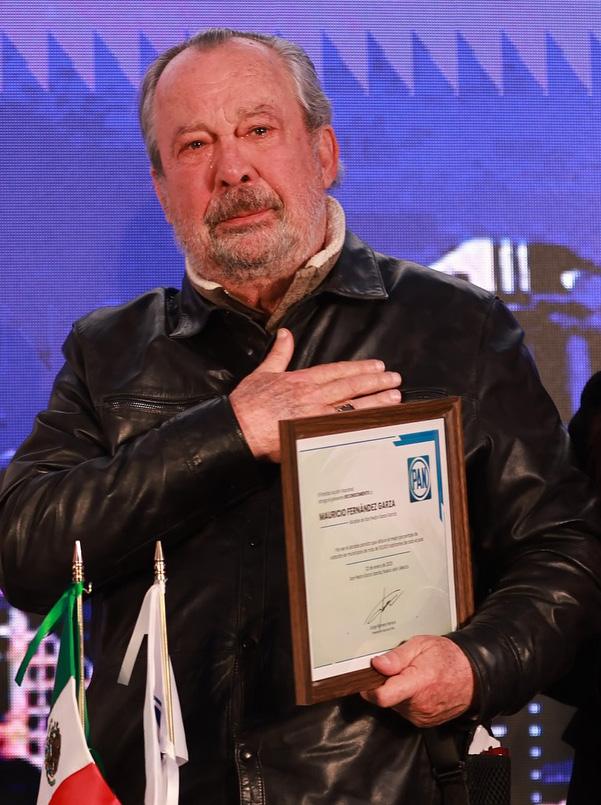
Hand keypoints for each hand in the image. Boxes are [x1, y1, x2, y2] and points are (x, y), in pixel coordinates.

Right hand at [229, 328, 401, 461]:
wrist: (238, 428)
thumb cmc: (247, 403)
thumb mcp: (263, 372)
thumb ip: (279, 354)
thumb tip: (285, 333)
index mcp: (302, 380)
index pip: (337, 371)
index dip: (359, 367)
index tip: (376, 365)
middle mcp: (314, 395)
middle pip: (351, 386)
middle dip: (375, 382)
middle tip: (395, 379)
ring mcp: (316, 414)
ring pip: (353, 406)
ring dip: (376, 401)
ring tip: (395, 398)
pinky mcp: (315, 433)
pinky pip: (344, 427)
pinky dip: (362, 424)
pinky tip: (377, 423)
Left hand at [360, 635, 474, 726]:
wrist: (473, 676)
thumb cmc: (447, 657)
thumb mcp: (420, 645)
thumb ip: (396, 656)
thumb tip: (377, 665)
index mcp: (418, 683)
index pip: (383, 696)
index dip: (369, 689)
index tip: (365, 681)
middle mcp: (420, 705)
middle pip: (387, 700)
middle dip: (387, 685)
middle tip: (400, 671)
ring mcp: (423, 717)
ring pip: (395, 706)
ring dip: (397, 693)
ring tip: (413, 678)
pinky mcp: (425, 723)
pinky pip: (406, 712)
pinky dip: (407, 701)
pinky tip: (419, 689)